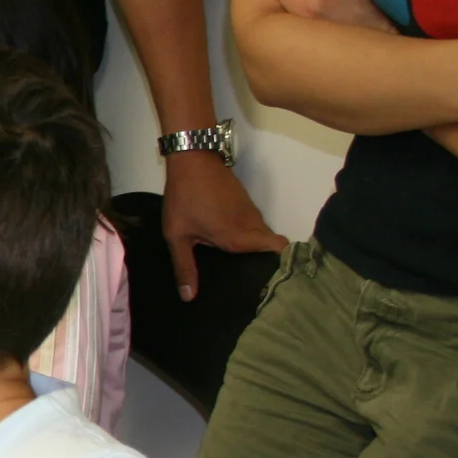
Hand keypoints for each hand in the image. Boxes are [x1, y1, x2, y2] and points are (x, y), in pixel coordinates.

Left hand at [162, 155, 286, 300]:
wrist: (193, 160)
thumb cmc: (184, 199)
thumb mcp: (178, 235)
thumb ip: (185, 267)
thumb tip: (189, 297)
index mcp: (239, 236)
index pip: (279, 250)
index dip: (280, 264)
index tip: (268, 279)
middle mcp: (253, 225)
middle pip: (271, 248)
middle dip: (265, 261)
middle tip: (248, 279)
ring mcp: (252, 212)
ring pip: (262, 236)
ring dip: (255, 248)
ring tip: (238, 265)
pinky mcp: (246, 203)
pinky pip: (253, 225)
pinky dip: (248, 235)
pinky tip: (230, 244)